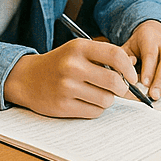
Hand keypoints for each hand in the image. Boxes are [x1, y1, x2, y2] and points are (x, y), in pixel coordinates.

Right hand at [3, 39, 134, 117]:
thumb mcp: (78, 51)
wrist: (28, 78)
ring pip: (106, 100)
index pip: (115, 55)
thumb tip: (133, 69)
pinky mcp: (63, 105)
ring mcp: (67, 87)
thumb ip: (104, 57)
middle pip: (114, 81)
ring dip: (107, 100)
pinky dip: (95, 109)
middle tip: (117, 88)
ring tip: (96, 93)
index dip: (129, 68)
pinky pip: (94, 112)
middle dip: (121, 88)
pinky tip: (85, 101)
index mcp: (79, 47)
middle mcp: (73, 66)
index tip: (132, 77)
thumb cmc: (59, 63)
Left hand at [122, 20, 160, 100]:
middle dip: (160, 79)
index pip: (150, 54)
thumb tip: (119, 74)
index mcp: (149, 37)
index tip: (144, 83)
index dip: (148, 69)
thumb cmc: (140, 43)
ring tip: (160, 96)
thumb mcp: (129, 46)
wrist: (157, 32)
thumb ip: (123, 58)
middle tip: (153, 94)